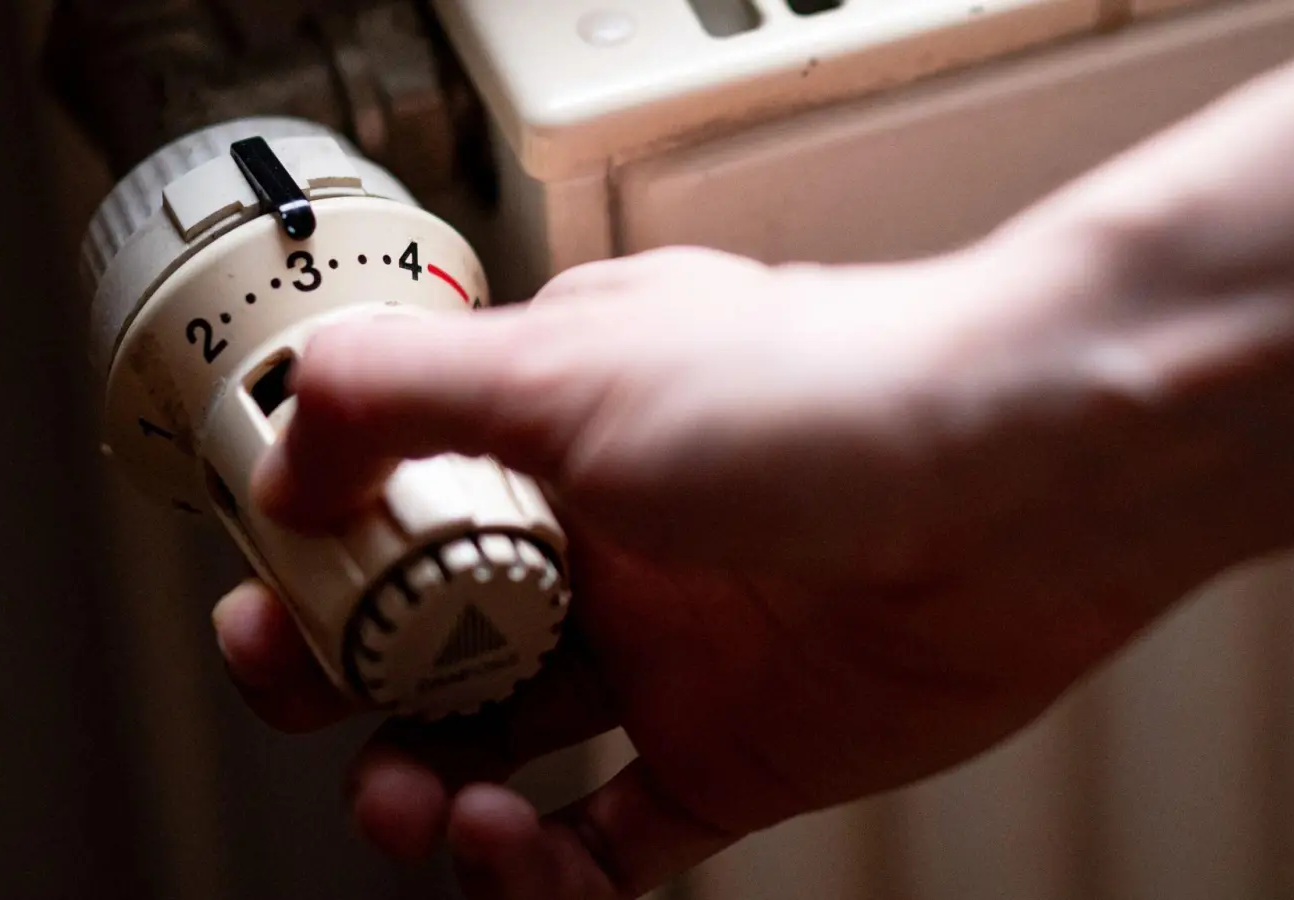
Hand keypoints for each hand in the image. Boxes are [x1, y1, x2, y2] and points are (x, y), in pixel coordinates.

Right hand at [213, 244, 1213, 897]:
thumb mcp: (569, 362)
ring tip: (413, 802)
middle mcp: (606, 543)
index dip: (315, 554)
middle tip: (309, 696)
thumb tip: (289, 452)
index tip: (271, 596)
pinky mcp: (734, 754)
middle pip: (428, 634)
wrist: (1022, 478)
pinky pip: (610, 839)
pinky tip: (510, 850)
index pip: (390, 498)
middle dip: (345, 679)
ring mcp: (669, 656)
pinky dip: (541, 871)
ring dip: (427, 790)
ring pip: (503, 749)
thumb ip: (402, 394)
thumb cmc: (824, 393)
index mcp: (556, 432)